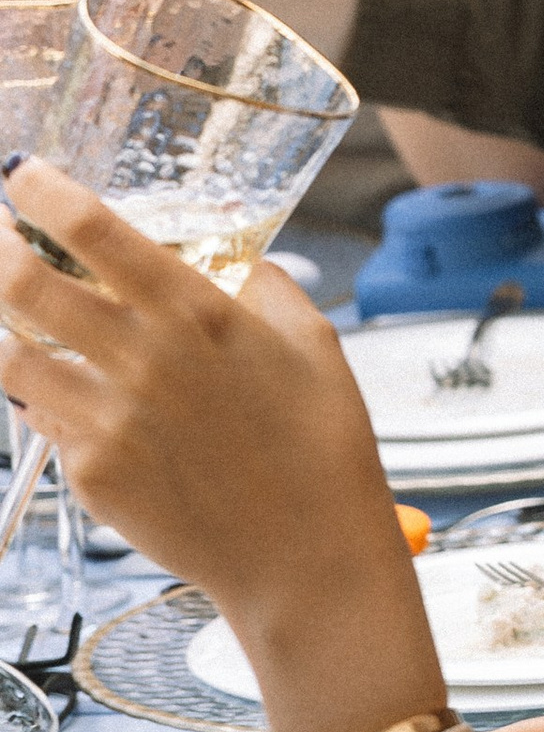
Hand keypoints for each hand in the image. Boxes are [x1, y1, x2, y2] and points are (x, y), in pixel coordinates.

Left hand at [0, 154, 443, 731]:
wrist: (306, 557)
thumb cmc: (323, 448)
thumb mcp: (314, 343)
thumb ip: (263, 287)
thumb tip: (233, 259)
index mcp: (199, 313)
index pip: (96, 232)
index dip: (44, 193)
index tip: (22, 174)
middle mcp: (143, 360)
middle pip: (24, 286)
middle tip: (0, 243)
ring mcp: (108, 421)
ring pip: (11, 357)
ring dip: (11, 333)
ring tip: (28, 329)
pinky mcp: (91, 475)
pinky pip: (43, 423)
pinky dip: (48, 404)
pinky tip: (76, 403)